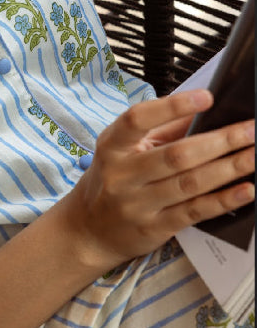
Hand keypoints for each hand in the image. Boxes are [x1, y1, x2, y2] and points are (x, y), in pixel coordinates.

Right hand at [58, 89, 254, 271]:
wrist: (88, 230)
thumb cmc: (113, 180)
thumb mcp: (125, 150)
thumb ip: (162, 131)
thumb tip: (207, 113)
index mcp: (113, 146)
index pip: (138, 120)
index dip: (173, 107)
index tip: (207, 97)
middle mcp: (122, 175)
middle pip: (176, 155)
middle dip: (220, 141)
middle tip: (252, 130)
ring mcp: (137, 204)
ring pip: (190, 183)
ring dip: (229, 168)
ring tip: (255, 155)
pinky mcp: (153, 228)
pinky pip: (194, 212)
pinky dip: (222, 200)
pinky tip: (246, 190)